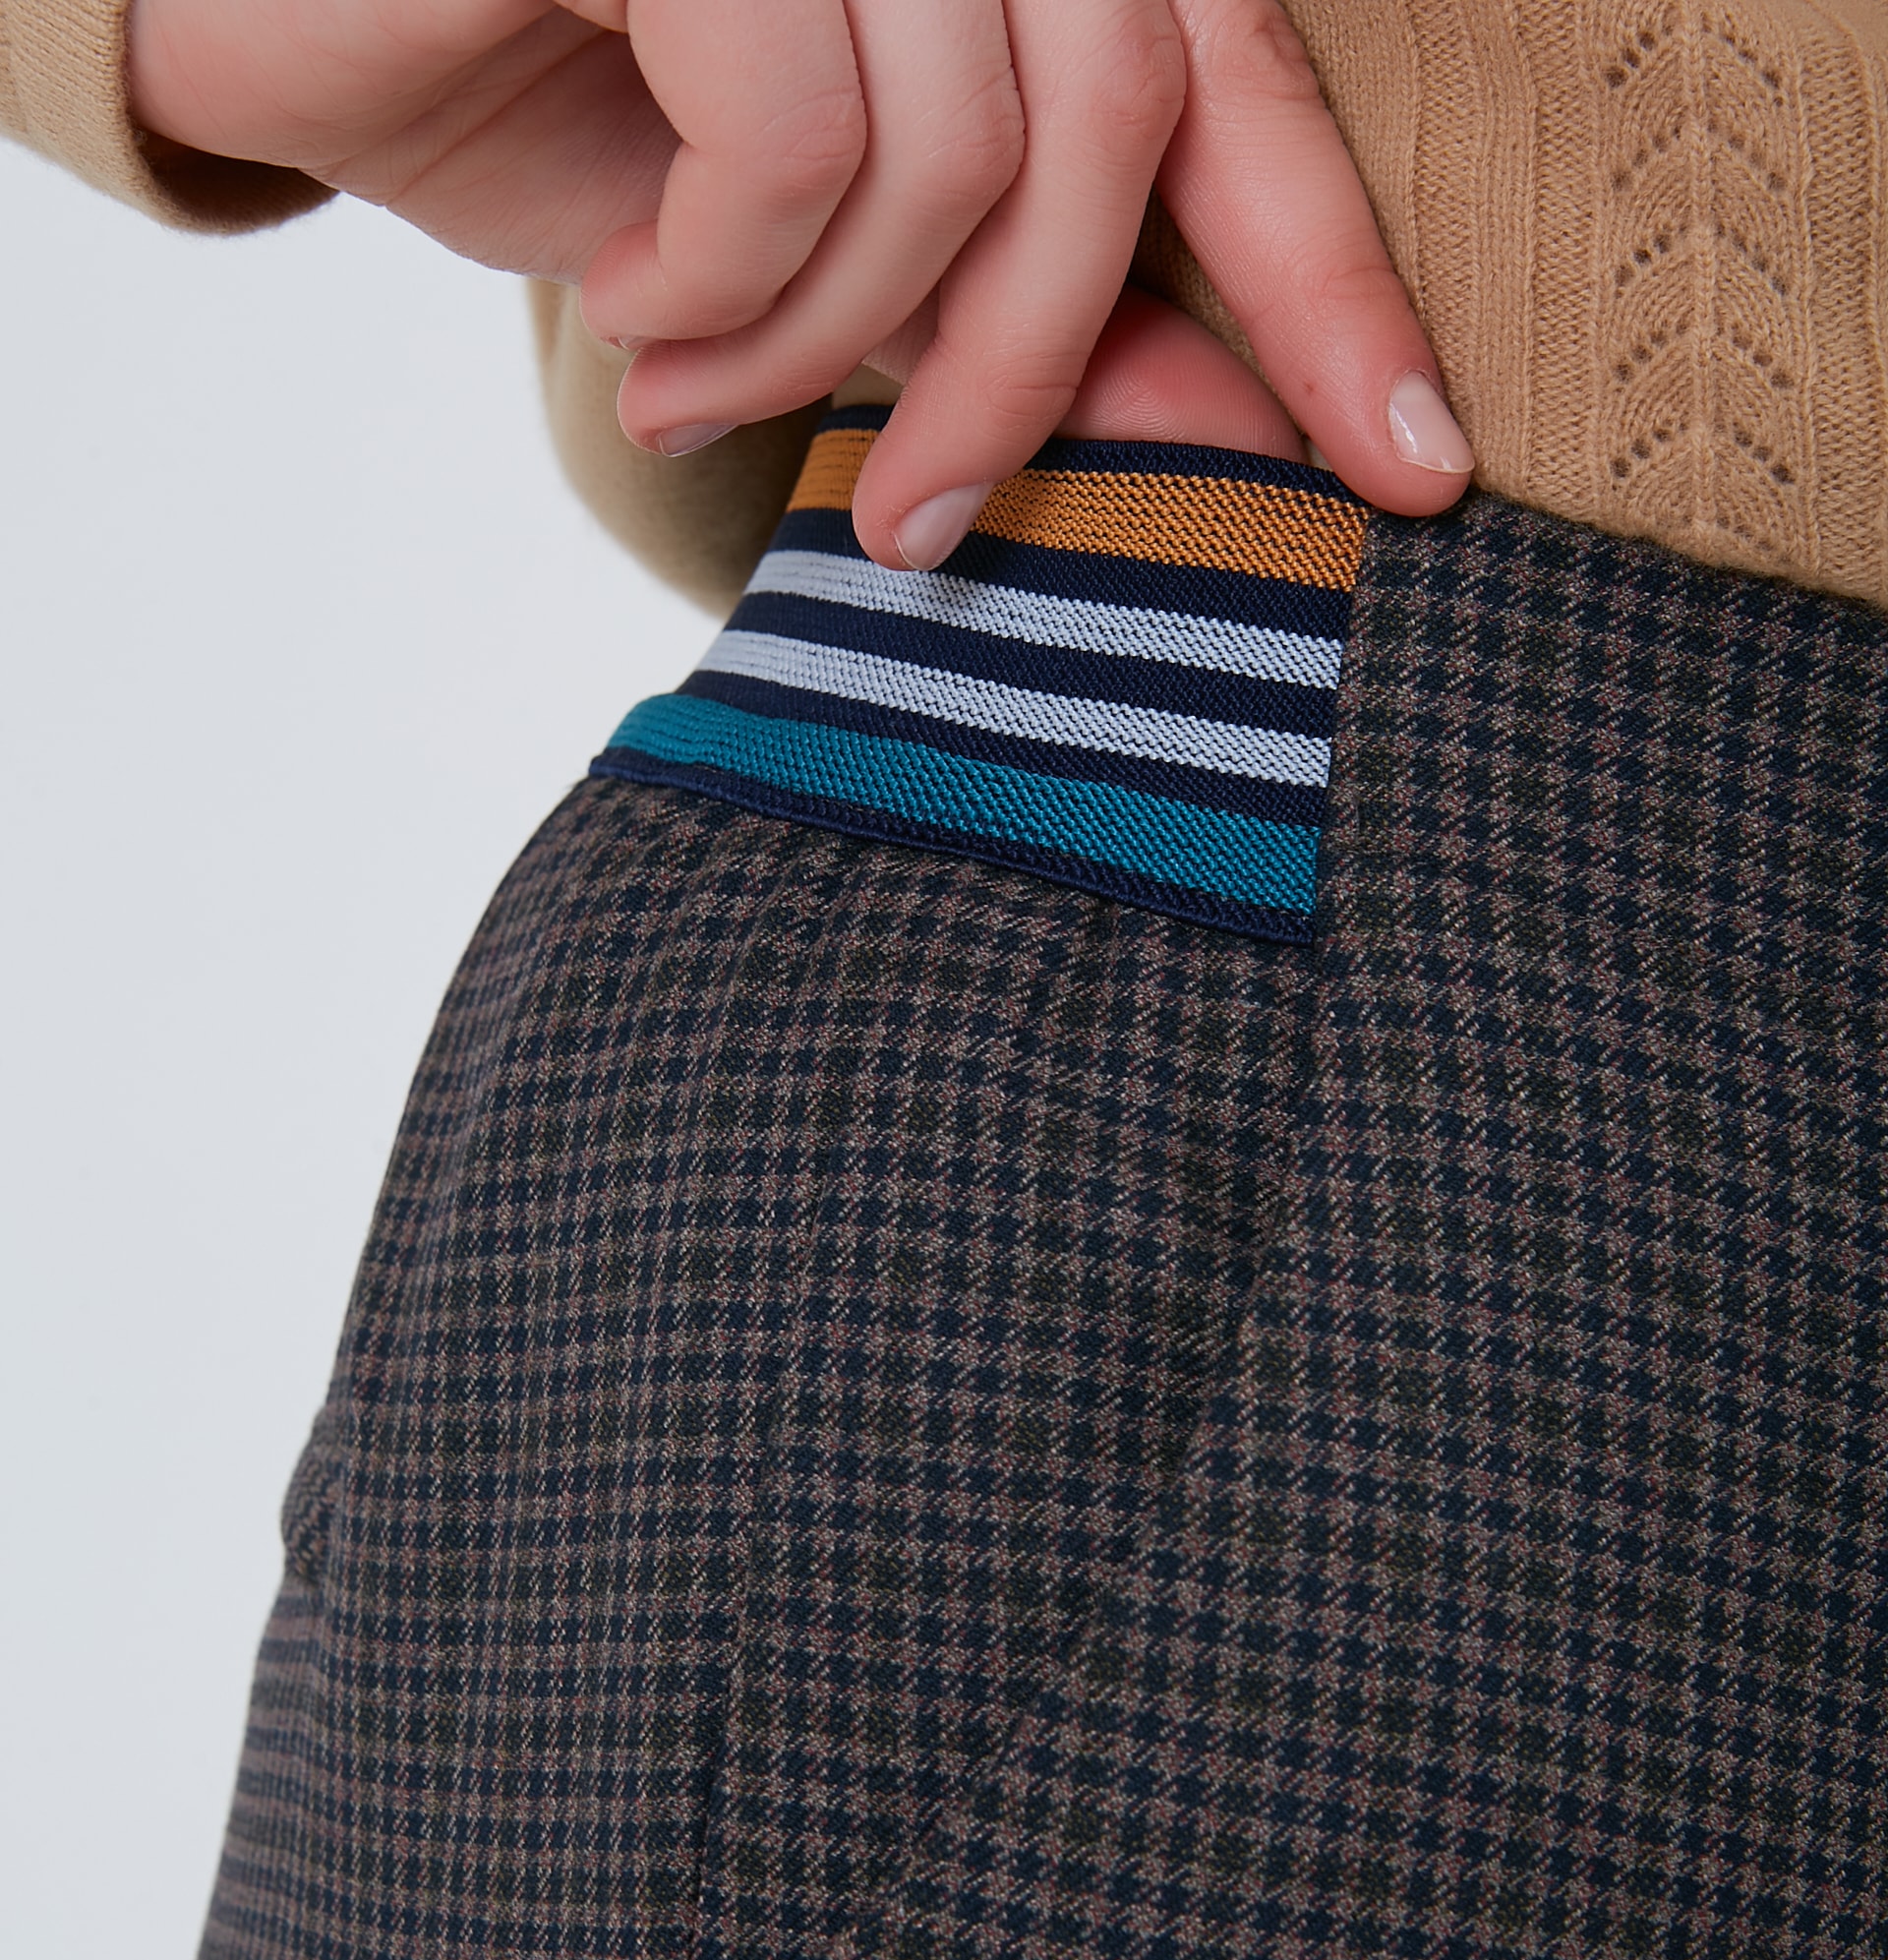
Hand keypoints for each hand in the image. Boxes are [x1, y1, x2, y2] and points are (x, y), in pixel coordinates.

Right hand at [127, 0, 1469, 575]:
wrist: (299, 10)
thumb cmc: (581, 109)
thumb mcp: (841, 238)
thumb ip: (1026, 301)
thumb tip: (1232, 429)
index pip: (1228, 71)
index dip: (1332, 277)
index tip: (1414, 468)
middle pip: (1116, 117)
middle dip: (1033, 364)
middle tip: (930, 526)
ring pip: (953, 143)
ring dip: (823, 336)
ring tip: (694, 384)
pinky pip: (792, 126)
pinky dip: (724, 273)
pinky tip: (635, 306)